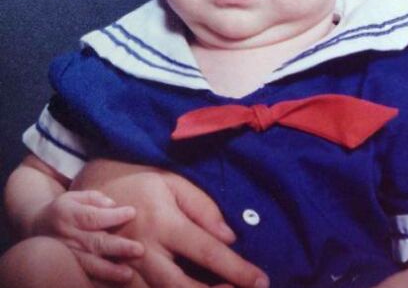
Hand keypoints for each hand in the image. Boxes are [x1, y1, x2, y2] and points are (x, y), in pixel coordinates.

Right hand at [32, 189, 142, 283]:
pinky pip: (81, 276)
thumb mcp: (75, 196)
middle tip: (139, 250)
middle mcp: (67, 237)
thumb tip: (113, 205)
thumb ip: (95, 198)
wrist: (35, 227)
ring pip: (88, 265)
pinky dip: (96, 281)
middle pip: (94, 243)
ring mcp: (66, 255)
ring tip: (128, 274)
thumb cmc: (64, 209)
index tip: (132, 212)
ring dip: (109, 271)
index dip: (113, 216)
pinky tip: (110, 284)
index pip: (93, 217)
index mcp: (69, 215)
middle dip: (118, 247)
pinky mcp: (65, 268)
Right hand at [73, 160, 268, 287]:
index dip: (237, 270)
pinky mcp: (117, 280)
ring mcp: (128, 270)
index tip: (261, 281)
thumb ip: (202, 208)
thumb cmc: (140, 182)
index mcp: (164, 224)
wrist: (93, 190)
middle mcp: (146, 251)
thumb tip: (229, 238)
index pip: (208, 252)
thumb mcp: (172, 182)